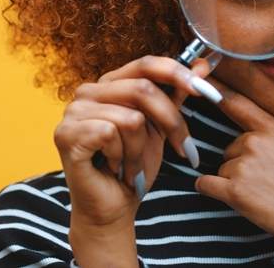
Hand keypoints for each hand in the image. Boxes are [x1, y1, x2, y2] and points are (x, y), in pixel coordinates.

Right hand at [53, 56, 218, 266]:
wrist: (113, 208)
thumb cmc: (134, 167)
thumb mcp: (161, 128)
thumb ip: (176, 95)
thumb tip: (202, 66)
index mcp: (110, 84)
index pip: (146, 64)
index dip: (178, 73)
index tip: (206, 91)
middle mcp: (88, 91)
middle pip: (143, 89)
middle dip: (171, 122)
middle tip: (183, 148)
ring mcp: (73, 111)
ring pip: (131, 118)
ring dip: (141, 150)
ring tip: (131, 166)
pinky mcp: (66, 134)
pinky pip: (111, 134)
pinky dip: (123, 158)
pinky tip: (115, 169)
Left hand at [194, 75, 273, 242]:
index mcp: (273, 128)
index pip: (237, 103)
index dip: (216, 91)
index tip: (199, 80)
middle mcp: (254, 143)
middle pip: (232, 147)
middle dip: (244, 161)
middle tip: (271, 177)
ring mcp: (243, 167)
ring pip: (223, 167)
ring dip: (235, 179)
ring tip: (264, 191)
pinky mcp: (234, 192)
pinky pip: (206, 184)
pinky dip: (210, 189)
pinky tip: (231, 196)